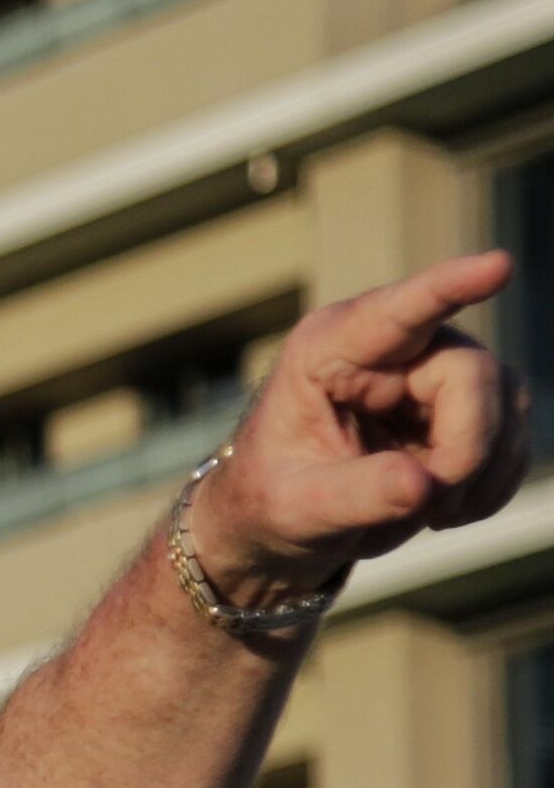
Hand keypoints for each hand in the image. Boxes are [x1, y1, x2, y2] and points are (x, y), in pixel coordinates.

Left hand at [192, 250, 530, 611]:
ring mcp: (437, 368)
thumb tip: (423, 485)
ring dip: (482, 472)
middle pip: (473, 376)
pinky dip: (494, 481)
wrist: (286, 521)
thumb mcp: (295, 507)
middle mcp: (394, 345)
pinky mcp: (469, 402)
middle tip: (434, 509)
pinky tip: (450, 507)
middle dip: (465, 452)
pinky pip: (515, 432)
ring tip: (430, 512)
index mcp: (330, 350)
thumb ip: (356, 494)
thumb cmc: (272, 501)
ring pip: (507, 402)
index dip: (451, 286)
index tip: (498, 266)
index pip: (399, 310)